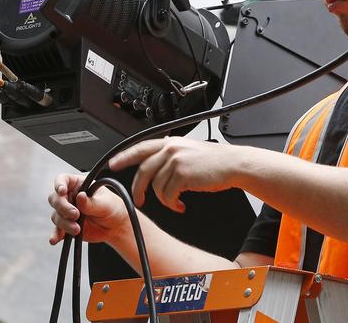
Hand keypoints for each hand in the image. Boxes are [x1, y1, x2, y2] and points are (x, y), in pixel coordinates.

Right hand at [47, 173, 127, 245]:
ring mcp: (67, 212)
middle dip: (63, 207)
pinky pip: (57, 230)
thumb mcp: (105, 204)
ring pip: (56, 215)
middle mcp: (70, 197)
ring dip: (64, 223)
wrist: (115, 226)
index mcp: (79, 185)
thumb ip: (91, 202)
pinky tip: (54, 240)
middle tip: (75, 214)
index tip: (62, 191)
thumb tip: (80, 196)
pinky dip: (55, 235)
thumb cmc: (112, 208)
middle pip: (55, 199)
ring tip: (77, 229)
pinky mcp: (66, 226)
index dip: (59, 184)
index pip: (63, 179)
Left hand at [108, 137, 240, 212]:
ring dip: (163, 199)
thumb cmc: (216, 161)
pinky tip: (181, 205)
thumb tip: (160, 157)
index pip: (141, 147)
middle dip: (138, 189)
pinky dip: (172, 204)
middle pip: (144, 170)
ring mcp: (176, 161)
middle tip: (138, 200)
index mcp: (171, 142)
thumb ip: (173, 152)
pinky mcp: (182, 174)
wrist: (234, 164)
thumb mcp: (190, 150)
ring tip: (175, 202)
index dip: (124, 156)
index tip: (113, 164)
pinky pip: (168, 195)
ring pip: (157, 186)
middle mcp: (171, 148)